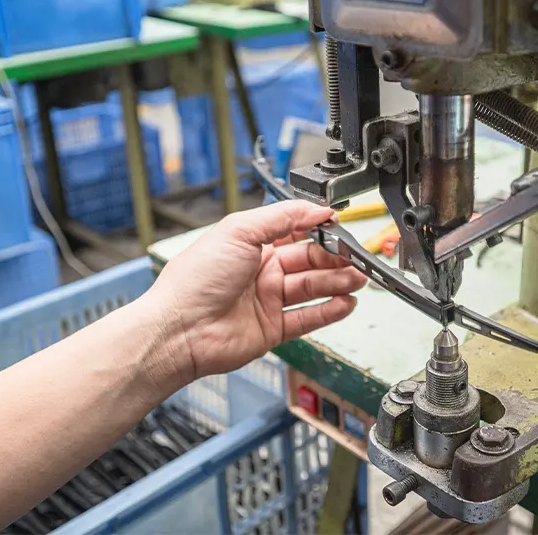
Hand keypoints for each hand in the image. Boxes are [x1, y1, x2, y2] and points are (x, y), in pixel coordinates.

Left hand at [148, 201, 366, 381]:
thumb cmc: (195, 280)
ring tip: (358, 279)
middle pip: (309, 260)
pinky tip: (346, 303)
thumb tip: (316, 209)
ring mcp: (268, 300)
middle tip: (356, 256)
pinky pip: (309, 318)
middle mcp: (261, 271)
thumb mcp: (239, 231)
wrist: (179, 329)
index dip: (319, 229)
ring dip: (338, 282)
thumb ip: (282, 217)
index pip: (295, 231)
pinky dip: (330, 310)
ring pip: (313, 287)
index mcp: (251, 244)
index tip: (340, 226)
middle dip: (335, 257)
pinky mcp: (273, 329)